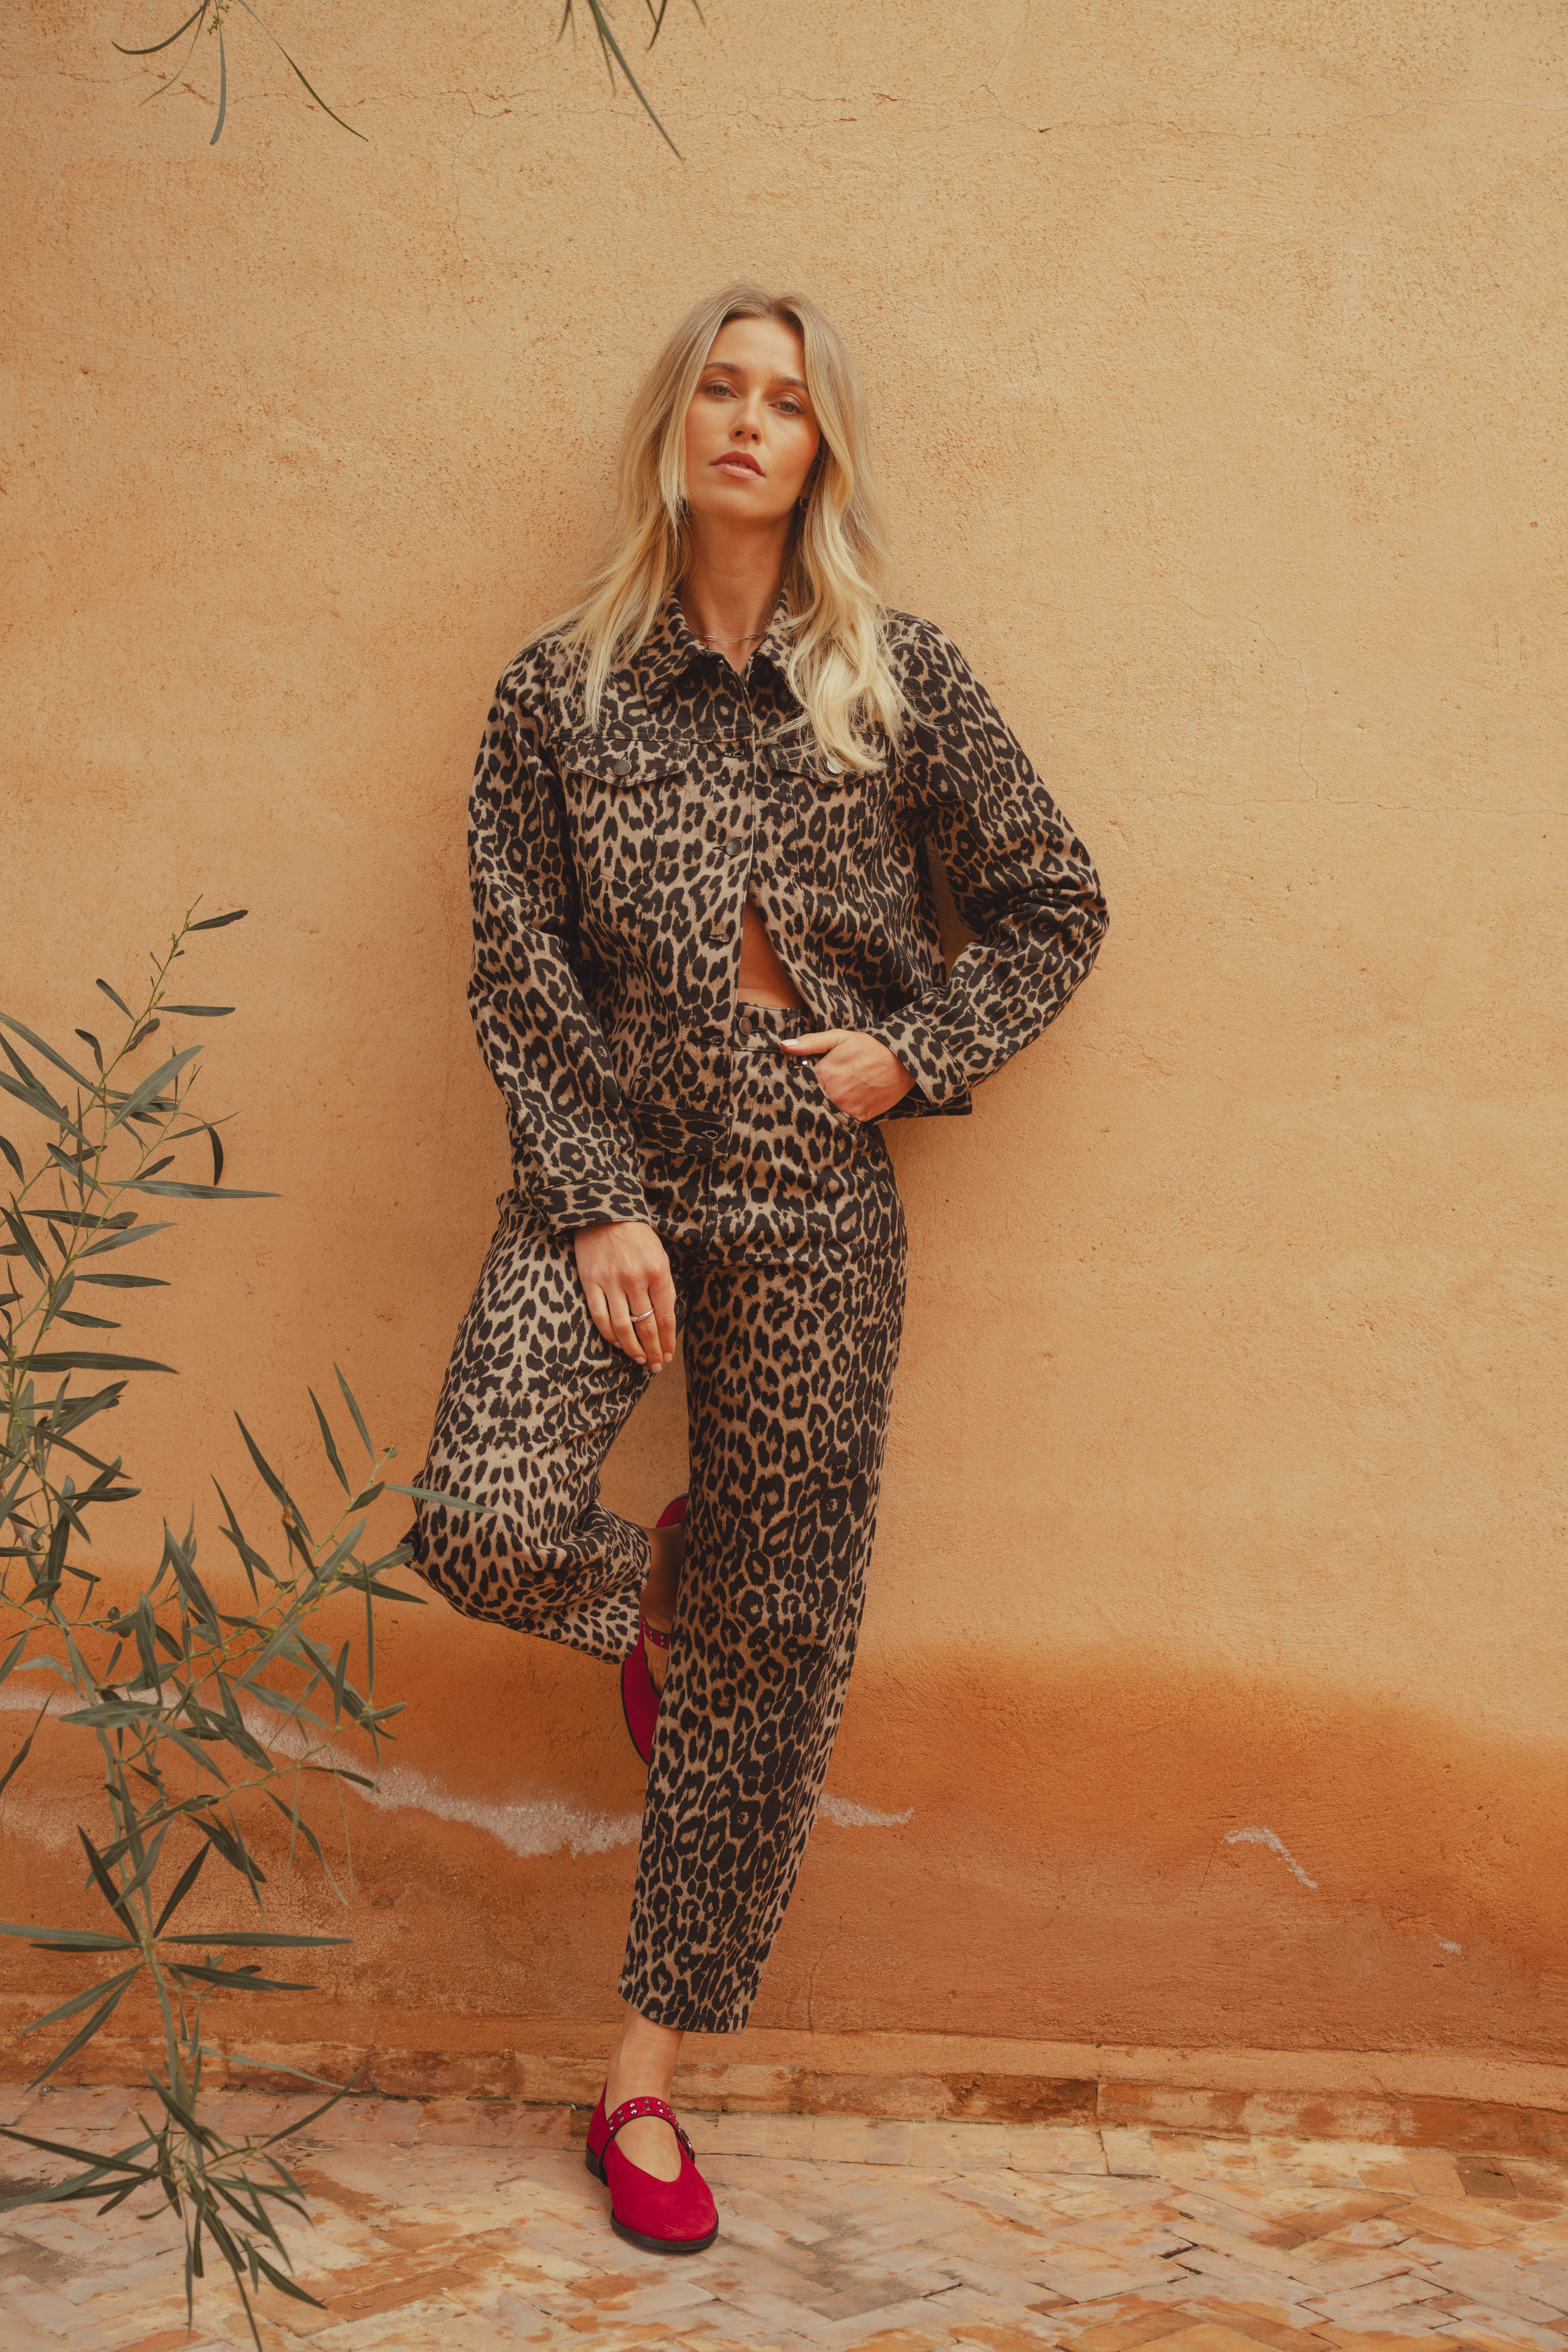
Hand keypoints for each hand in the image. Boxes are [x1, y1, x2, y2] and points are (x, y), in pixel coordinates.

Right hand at [573, 1221, 676, 1371]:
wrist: (604, 1212)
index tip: (668, 1355)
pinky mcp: (590, 1281)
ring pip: (623, 1326)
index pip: (665, 1317)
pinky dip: (609, 1334)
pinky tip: (617, 1343)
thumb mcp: (660, 1256)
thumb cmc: (636, 1236)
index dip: (667, 1341)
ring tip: (638, 1358)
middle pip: (646, 1326)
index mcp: (657, 1271)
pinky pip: (599, 1316)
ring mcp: (611, 1281)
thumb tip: (666, 1319)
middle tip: (656, 1365)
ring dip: (632, 1348)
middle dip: (653, 1350)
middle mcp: (635, 1278)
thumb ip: (664, 1286)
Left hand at [780, 1029, 914, 1120]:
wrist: (902, 1062)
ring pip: (825, 1116)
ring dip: (821, 1112)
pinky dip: (838, 1118)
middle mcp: (833, 1095)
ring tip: (822, 1104)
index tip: (788, 1089)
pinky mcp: (860, 1117)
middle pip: (809, 1104)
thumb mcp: (839, 1038)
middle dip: (805, 1102)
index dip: (793, 1089)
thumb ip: (810, 1042)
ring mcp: (847, 1108)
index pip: (798, 1087)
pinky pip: (842, 1123)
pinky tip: (837, 1110)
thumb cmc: (869, 1047)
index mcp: (824, 1075)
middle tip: (799, 1100)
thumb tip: (784, 1046)